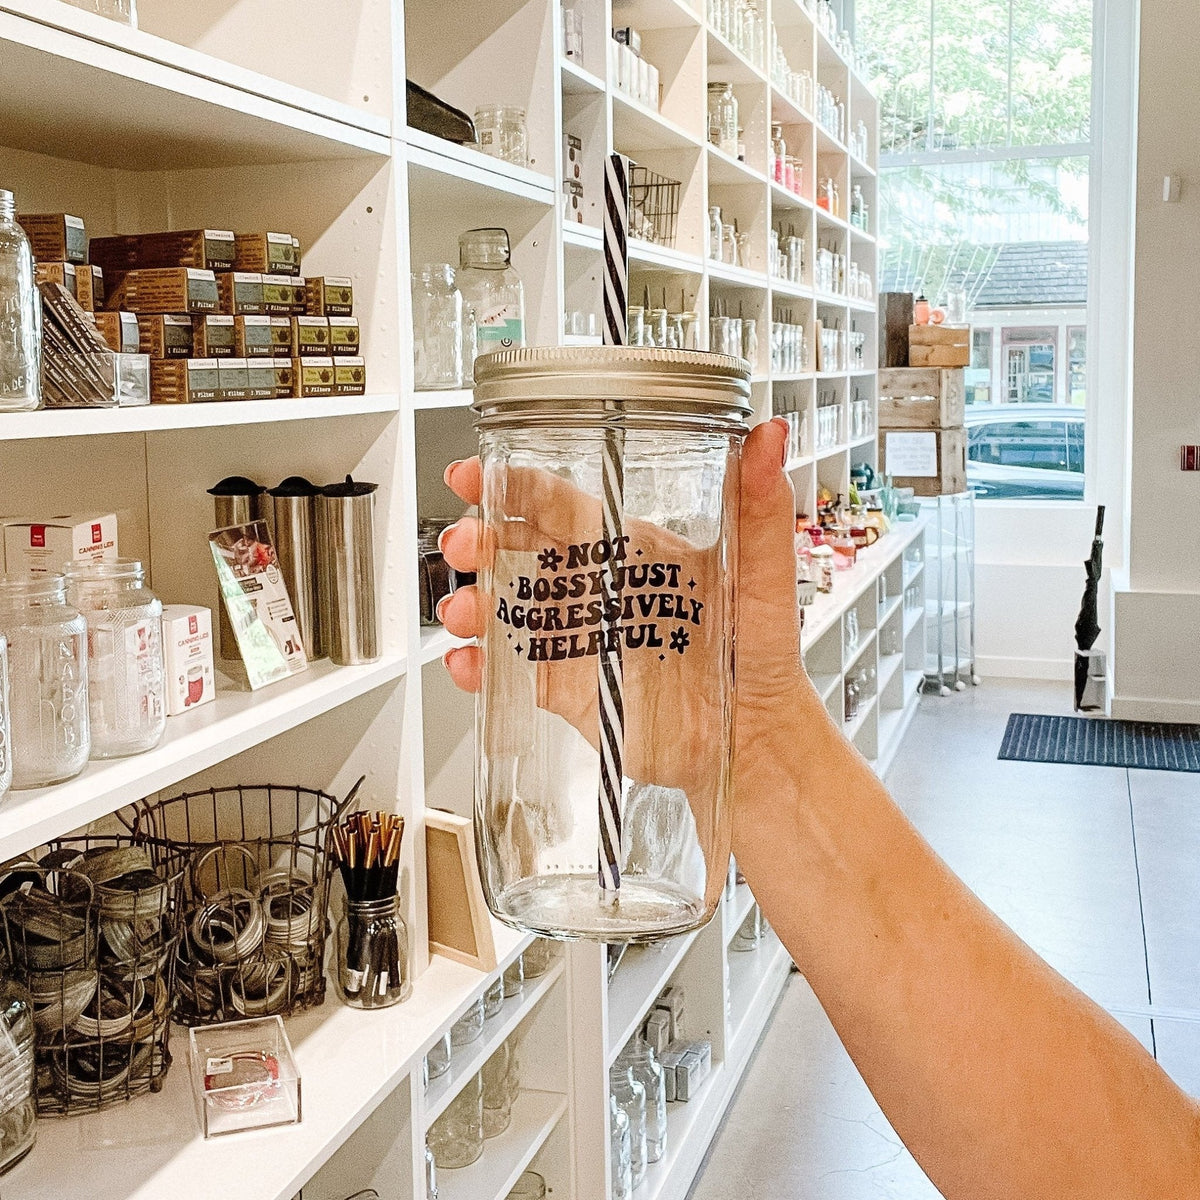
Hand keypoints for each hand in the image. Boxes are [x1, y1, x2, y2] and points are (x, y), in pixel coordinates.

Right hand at [439, 417, 813, 864]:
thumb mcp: (764, 571)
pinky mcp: (569, 689)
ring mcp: (578, 639)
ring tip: (463, 612)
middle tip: (464, 545)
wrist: (753, 737)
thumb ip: (759, 505)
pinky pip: (514, 672)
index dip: (515, 486)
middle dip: (481, 542)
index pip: (563, 505)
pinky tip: (469, 664)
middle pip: (520, 552)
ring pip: (508, 610)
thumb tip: (769, 433)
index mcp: (631, 549)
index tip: (474, 475)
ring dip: (473, 604)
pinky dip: (482, 668)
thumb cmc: (761, 650)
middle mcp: (597, 588)